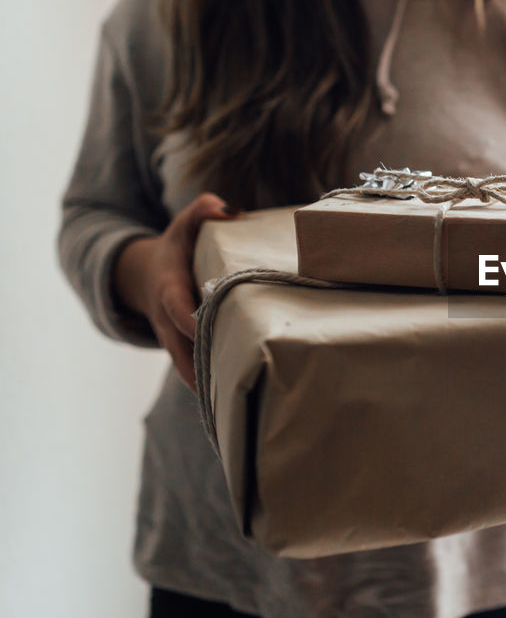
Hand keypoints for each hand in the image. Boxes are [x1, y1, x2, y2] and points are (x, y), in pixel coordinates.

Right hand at [112, 193, 238, 389]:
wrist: (148, 278)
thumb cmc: (178, 249)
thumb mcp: (185, 224)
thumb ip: (203, 211)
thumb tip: (229, 208)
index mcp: (169, 291)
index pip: (179, 309)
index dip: (192, 321)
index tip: (208, 329)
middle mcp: (170, 323)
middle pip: (185, 349)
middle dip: (209, 363)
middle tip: (242, 376)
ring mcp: (176, 343)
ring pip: (191, 371)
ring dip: (213, 387)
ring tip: (245, 401)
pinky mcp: (187, 355)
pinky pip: (199, 377)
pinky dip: (215, 392)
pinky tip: (241, 409)